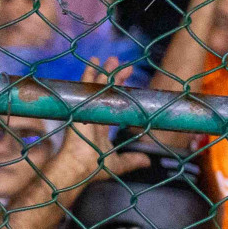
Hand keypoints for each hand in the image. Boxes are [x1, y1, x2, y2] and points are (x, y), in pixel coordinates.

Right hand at [57, 59, 151, 181]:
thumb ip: (132, 161)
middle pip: (105, 92)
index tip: (128, 80)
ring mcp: (86, 111)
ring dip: (104, 72)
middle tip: (121, 64)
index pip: (111, 105)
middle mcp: (93, 117)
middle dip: (113, 77)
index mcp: (100, 128)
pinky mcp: (81, 109)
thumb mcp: (118, 164)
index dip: (119, 92)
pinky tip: (93, 63)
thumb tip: (148, 161)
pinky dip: (89, 75)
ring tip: (112, 59)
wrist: (79, 168)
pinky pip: (86, 88)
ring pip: (97, 87)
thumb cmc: (94, 169)